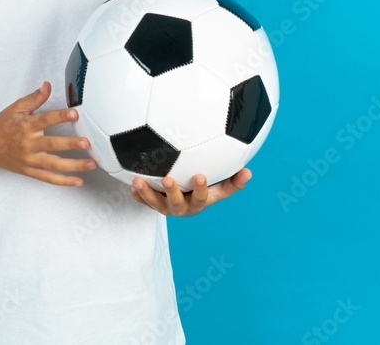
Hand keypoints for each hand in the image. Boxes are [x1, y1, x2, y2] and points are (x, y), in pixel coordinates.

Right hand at [0, 81, 96, 186]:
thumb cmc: (4, 124)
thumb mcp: (17, 108)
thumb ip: (34, 98)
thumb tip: (48, 85)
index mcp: (27, 125)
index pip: (46, 120)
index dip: (60, 116)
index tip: (74, 114)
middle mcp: (29, 144)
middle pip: (52, 145)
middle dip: (70, 144)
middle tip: (86, 143)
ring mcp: (30, 160)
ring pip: (54, 165)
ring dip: (74, 165)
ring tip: (92, 163)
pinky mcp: (30, 171)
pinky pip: (48, 178)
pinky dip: (64, 181)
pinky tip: (79, 181)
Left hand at [130, 169, 251, 215]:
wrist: (187, 200)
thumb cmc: (206, 189)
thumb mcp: (221, 187)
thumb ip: (233, 182)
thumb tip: (248, 172)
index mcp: (199, 203)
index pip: (202, 198)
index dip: (201, 189)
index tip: (199, 176)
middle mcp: (182, 208)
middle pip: (176, 203)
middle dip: (172, 192)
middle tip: (167, 179)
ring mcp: (166, 207)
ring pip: (155, 203)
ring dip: (147, 192)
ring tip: (138, 181)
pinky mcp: (153, 204)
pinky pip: (143, 201)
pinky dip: (137, 195)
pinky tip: (131, 185)